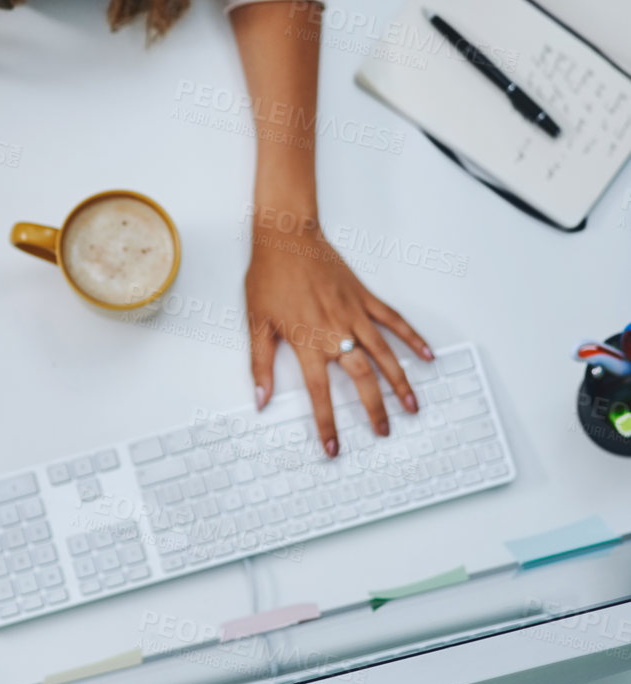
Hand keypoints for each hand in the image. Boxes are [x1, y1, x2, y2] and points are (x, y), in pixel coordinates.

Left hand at [245, 216, 433, 455]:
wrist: (286, 236)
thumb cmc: (269, 277)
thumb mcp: (256, 323)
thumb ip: (260, 365)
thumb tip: (260, 399)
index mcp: (307, 341)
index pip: (319, 393)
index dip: (327, 423)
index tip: (334, 448)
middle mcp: (336, 331)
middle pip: (361, 378)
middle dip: (374, 409)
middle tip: (383, 432)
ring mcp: (354, 314)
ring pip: (384, 354)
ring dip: (401, 382)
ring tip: (412, 406)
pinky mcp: (365, 298)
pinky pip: (394, 321)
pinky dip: (412, 338)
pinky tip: (428, 355)